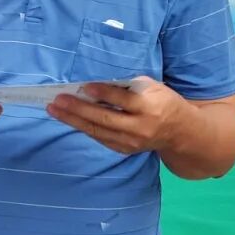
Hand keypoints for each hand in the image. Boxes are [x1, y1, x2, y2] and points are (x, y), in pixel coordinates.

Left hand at [47, 77, 189, 154]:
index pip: (124, 100)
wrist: (180, 132)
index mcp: (150, 107)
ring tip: (53, 109)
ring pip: (97, 130)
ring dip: (72, 119)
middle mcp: (140, 127)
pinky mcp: (124, 149)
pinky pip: (99, 137)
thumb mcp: (152, 88)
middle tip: (58, 99)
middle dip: (78, 109)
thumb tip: (96, 85)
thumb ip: (127, 87)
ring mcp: (131, 142)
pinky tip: (67, 118)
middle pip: (105, 118)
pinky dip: (82, 127)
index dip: (104, 93)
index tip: (84, 86)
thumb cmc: (161, 101)